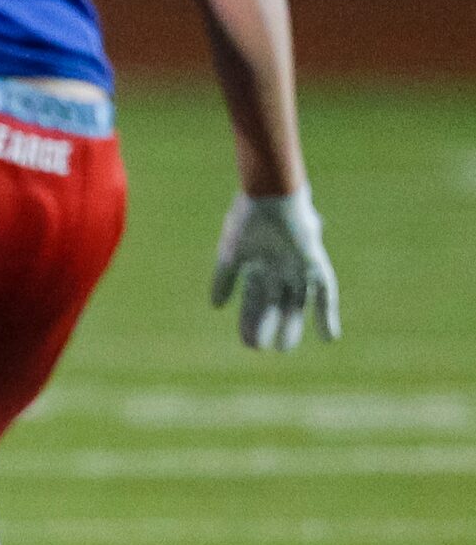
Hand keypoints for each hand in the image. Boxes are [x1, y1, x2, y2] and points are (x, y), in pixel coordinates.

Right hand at [210, 188, 340, 350]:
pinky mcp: (315, 264)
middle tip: (259, 348)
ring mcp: (298, 268)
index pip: (253, 301)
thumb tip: (216, 306)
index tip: (247, 343)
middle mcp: (279, 270)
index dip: (249, 322)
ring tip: (283, 347)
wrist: (271, 196)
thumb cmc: (247, 219)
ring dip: (290, 325)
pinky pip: (325, 293)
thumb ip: (224, 279)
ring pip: (296, 304)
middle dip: (265, 326)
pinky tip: (329, 336)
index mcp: (257, 267)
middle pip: (273, 305)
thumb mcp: (231, 253)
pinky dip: (326, 314)